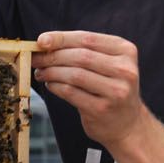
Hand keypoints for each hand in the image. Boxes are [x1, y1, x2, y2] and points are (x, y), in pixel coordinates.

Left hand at [33, 31, 150, 146]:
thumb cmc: (110, 88)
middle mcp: (125, 70)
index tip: (41, 41)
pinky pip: (71, 93)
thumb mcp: (107, 64)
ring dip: (52, 72)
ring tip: (41, 72)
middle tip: (36, 59)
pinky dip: (56, 87)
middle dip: (53, 56)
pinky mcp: (102, 109)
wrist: (127, 124)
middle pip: (80, 56)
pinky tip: (50, 85)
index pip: (88, 39)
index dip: (61, 38)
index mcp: (126, 51)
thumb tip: (44, 43)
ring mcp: (116, 91)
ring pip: (74, 74)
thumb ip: (83, 51)